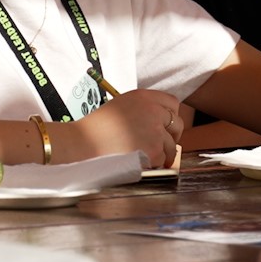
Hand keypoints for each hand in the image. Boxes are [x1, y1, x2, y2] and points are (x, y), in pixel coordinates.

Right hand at [65, 88, 183, 166]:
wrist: (83, 143)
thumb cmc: (96, 129)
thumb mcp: (120, 106)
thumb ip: (142, 110)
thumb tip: (159, 124)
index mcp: (143, 97)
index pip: (172, 103)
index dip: (171, 116)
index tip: (166, 126)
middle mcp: (153, 111)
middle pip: (177, 123)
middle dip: (172, 136)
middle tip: (162, 145)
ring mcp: (155, 131)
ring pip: (172, 145)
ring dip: (162, 153)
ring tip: (145, 157)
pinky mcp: (154, 150)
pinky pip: (161, 159)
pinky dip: (152, 164)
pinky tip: (138, 162)